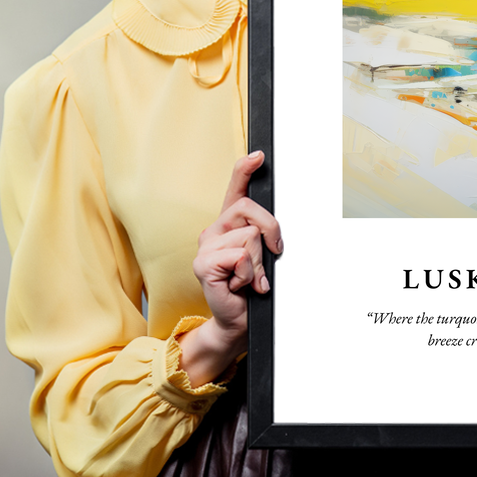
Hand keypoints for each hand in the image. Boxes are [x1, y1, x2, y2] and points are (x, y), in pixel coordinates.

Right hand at [178, 151, 282, 385]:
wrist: (238, 320)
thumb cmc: (251, 287)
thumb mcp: (263, 255)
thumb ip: (264, 236)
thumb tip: (274, 228)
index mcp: (229, 224)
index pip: (235, 189)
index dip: (245, 169)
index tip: (259, 155)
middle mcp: (214, 230)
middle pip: (250, 209)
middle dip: (271, 231)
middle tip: (272, 255)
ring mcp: (205, 246)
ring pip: (250, 236)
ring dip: (259, 262)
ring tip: (250, 278)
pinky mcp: (203, 264)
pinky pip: (240, 256)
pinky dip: (249, 274)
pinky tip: (240, 285)